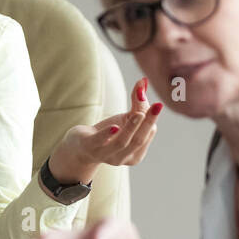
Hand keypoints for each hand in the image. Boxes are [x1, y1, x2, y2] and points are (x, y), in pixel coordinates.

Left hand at [46, 76, 161, 185]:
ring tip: (138, 113)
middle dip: (148, 123)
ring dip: (131, 127)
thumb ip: (137, 103)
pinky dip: (107, 134)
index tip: (157, 104)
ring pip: (122, 142)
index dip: (151, 120)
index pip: (147, 135)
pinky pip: (99, 141)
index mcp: (135, 154)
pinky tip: (114, 126)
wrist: (80, 145)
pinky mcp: (88, 147)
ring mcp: (104, 154)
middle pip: (138, 140)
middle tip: (157, 106)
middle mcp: (121, 158)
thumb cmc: (108, 132)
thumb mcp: (125, 119)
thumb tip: (143, 80)